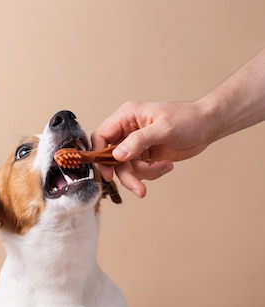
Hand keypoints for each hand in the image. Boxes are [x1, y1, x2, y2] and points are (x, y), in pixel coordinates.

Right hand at [92, 100, 209, 196]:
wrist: (206, 126)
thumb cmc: (188, 119)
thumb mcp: (163, 128)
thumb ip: (139, 140)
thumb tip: (118, 155)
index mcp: (127, 117)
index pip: (101, 136)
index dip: (99, 155)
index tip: (108, 174)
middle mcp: (127, 131)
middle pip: (112, 159)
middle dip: (127, 175)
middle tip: (139, 189)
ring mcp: (136, 145)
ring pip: (126, 168)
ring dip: (143, 174)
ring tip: (163, 168)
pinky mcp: (145, 155)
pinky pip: (139, 171)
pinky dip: (151, 173)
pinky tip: (166, 165)